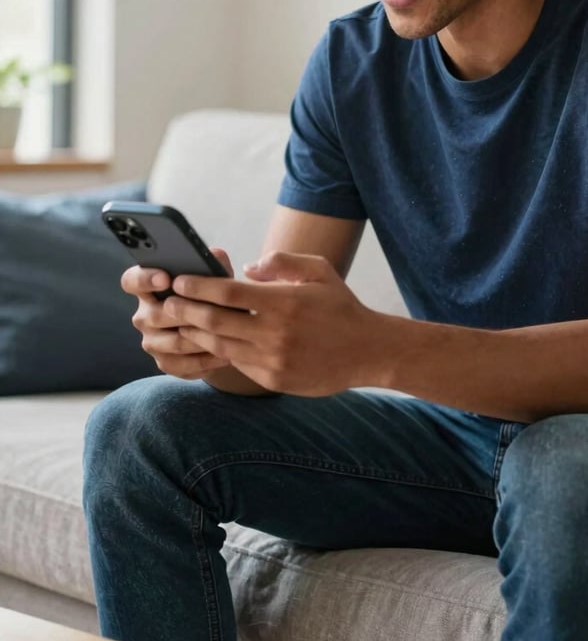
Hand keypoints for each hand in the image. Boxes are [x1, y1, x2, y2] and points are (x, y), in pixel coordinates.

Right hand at [123, 248, 232, 379]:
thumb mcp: (216, 278)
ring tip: (225, 333)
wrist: (223, 332)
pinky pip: (183, 364)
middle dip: (185, 312)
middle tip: (211, 309)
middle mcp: (144, 315)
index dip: (144, 279)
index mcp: (148, 288)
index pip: (131, 280)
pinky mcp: (165, 363)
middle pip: (155, 315)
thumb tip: (215, 255)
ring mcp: (152, 341)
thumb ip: (214, 265)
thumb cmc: (214, 297)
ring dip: (200, 337)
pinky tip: (226, 353)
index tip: (166, 278)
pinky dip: (206, 359)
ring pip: (173, 342)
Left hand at [171, 251, 394, 395]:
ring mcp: (272, 360)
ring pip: (220, 346)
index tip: (180, 280)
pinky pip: (237, 363)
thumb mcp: (319, 271)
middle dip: (186, 310)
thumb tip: (247, 267)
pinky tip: (210, 340)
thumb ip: (282, 262)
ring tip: (180, 321)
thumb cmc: (340, 306)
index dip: (198, 286)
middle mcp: (275, 333)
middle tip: (167, 302)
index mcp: (284, 302)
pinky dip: (220, 350)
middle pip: (215, 321)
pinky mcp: (273, 379)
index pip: (228, 292)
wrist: (367, 351)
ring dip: (196, 333)